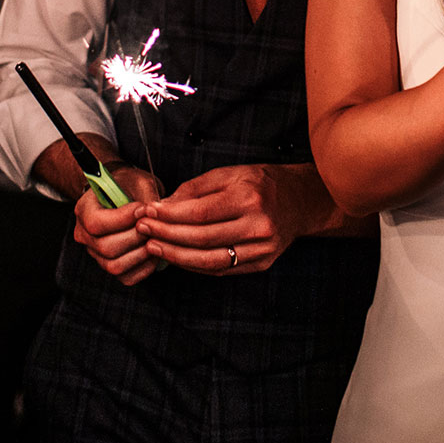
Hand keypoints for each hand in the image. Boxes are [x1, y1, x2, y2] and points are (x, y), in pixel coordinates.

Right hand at [71, 166, 164, 285]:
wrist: (129, 194)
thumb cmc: (131, 185)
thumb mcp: (138, 181)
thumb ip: (145, 196)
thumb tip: (151, 214)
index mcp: (84, 210)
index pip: (96, 223)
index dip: (123, 219)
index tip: (143, 209)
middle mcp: (85, 235)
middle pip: (106, 247)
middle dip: (135, 237)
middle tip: (154, 225)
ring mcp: (96, 253)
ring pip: (115, 265)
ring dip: (140, 253)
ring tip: (155, 237)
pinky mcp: (111, 265)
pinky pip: (126, 277)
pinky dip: (144, 268)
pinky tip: (155, 251)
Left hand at [138, 164, 332, 275]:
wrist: (300, 200)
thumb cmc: (261, 183)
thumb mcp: (230, 173)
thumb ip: (195, 189)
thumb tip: (163, 207)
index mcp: (250, 197)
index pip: (200, 213)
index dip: (169, 216)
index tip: (147, 213)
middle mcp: (258, 225)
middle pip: (202, 238)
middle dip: (167, 235)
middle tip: (143, 231)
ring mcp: (262, 248)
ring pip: (210, 260)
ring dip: (176, 256)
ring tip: (154, 247)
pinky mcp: (262, 263)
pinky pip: (222, 269)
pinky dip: (195, 265)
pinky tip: (177, 257)